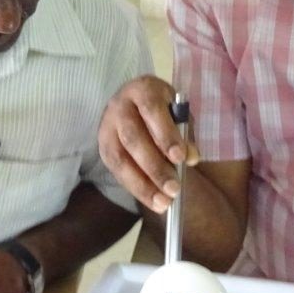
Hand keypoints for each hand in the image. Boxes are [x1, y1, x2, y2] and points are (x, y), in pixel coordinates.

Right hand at [98, 75, 198, 212]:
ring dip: (143, 184)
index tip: (180, 157)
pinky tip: (152, 200)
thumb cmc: (162, 110)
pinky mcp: (103, 147)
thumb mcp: (178, 113)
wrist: (135, 105)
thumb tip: (191, 158)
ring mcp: (107, 127)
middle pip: (133, 137)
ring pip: (120, 158)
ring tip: (164, 203)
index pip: (151, 109)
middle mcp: (119, 105)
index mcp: (142, 89)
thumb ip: (185, 133)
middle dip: (155, 166)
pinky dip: (136, 188)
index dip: (165, 134)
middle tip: (174, 188)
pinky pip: (117, 171)